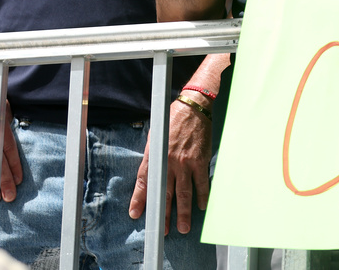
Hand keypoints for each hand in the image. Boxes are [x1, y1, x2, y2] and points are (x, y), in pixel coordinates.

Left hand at [128, 97, 212, 229]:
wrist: (193, 107)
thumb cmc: (172, 119)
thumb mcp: (155, 136)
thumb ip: (152, 156)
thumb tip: (149, 173)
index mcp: (155, 155)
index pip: (144, 181)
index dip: (139, 199)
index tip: (136, 213)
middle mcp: (169, 162)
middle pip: (165, 193)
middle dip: (163, 214)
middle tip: (163, 230)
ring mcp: (186, 163)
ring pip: (184, 193)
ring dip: (183, 212)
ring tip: (183, 227)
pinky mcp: (200, 161)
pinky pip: (201, 183)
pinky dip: (202, 196)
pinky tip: (201, 207)